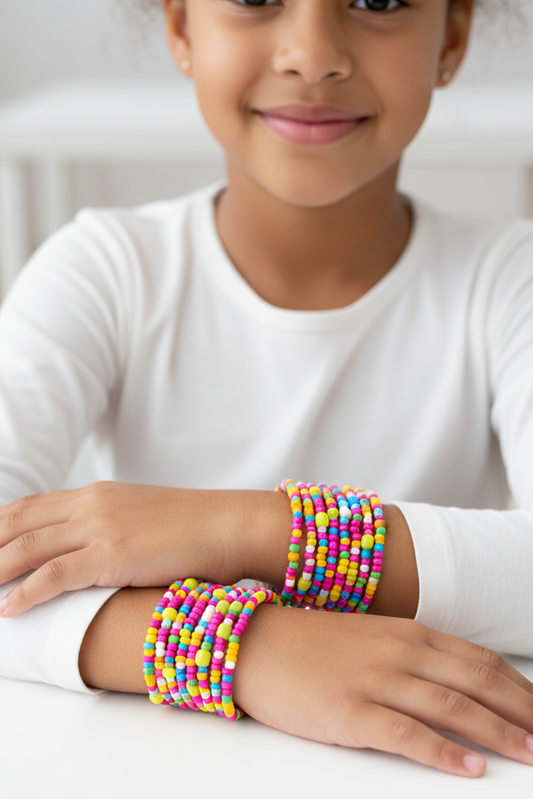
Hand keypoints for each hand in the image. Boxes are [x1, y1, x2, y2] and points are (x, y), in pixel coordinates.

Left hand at [0, 482, 246, 616]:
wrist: (228, 524)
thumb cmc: (193, 526)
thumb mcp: (141, 515)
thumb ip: (108, 525)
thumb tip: (86, 551)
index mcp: (96, 493)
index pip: (28, 506)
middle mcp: (91, 504)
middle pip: (17, 523)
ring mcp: (100, 527)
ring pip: (27, 548)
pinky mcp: (113, 554)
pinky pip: (54, 574)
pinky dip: (25, 593)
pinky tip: (8, 609)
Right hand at [234, 607, 532, 776]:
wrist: (257, 642)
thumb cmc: (313, 644)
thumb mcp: (371, 639)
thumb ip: (412, 654)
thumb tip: (456, 683)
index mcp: (408, 633)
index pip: (480, 661)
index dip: (519, 689)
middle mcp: (400, 652)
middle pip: (477, 683)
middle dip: (521, 712)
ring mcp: (376, 680)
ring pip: (452, 706)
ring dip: (498, 733)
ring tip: (532, 755)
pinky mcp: (350, 711)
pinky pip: (407, 734)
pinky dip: (443, 752)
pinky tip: (470, 767)